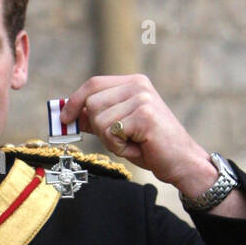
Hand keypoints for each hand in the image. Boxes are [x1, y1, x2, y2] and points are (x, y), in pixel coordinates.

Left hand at [59, 74, 215, 191]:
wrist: (182, 161)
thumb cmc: (151, 146)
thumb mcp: (119, 129)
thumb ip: (97, 118)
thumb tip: (70, 116)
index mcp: (133, 83)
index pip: (93, 84)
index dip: (74, 101)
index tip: (63, 118)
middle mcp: (138, 85)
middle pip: (92, 103)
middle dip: (98, 128)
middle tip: (120, 138)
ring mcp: (142, 98)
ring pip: (99, 120)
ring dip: (110, 140)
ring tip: (131, 143)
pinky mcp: (144, 115)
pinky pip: (111, 133)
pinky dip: (119, 147)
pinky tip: (138, 147)